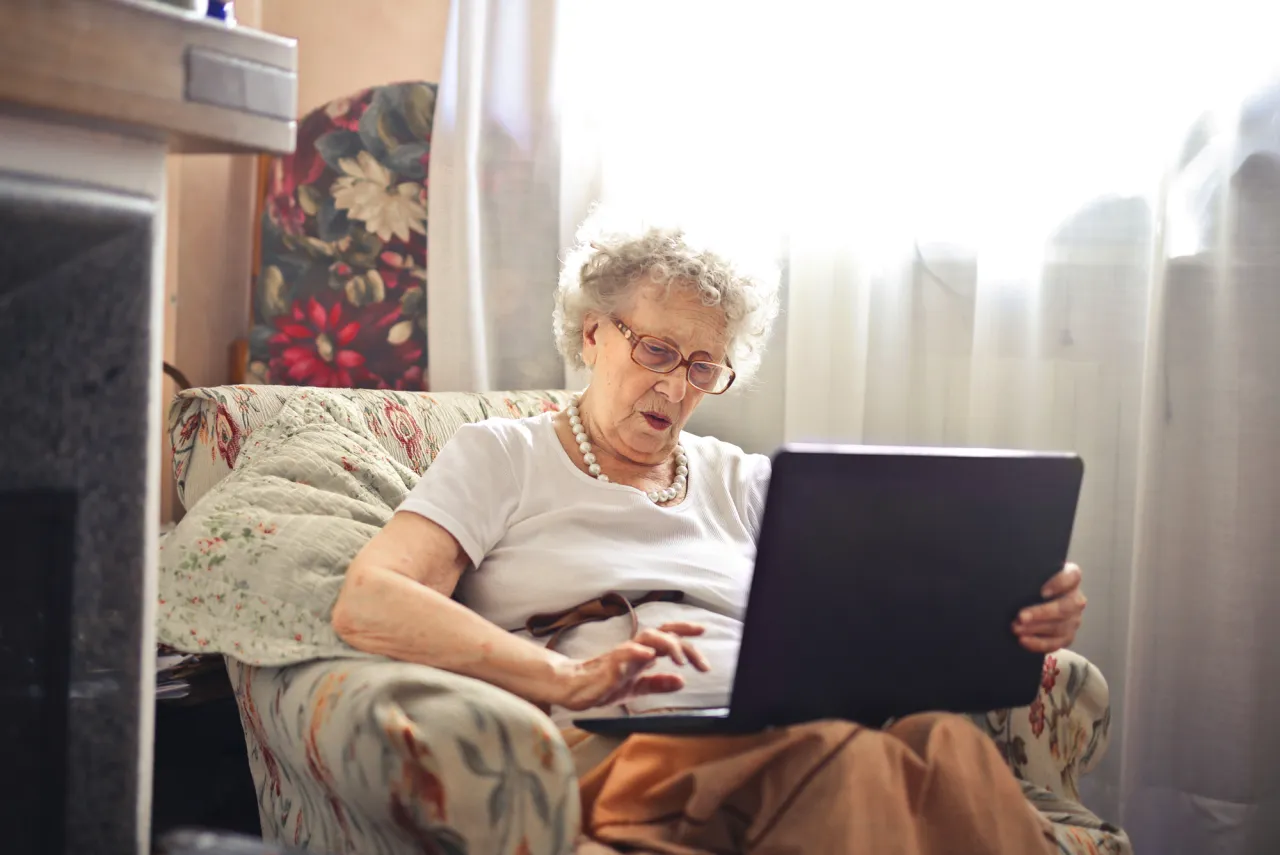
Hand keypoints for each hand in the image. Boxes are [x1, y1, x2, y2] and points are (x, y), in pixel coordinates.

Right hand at [553, 622, 710, 711]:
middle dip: (685, 641)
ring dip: (667, 645)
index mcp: (643, 653)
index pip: (668, 636)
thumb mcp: (636, 688)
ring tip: (681, 659)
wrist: (573, 688)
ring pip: (647, 637)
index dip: (685, 632)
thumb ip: (658, 684)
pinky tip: (649, 655)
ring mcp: (622, 654)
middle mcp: (635, 649)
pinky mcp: (609, 664)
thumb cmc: (602, 684)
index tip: (703, 631)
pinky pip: (624, 653)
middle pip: (663, 633)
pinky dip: (638, 651)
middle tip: (702, 662)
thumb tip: (681, 682)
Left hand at [1013, 563, 1085, 652]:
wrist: (1030, 604)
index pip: (1072, 576)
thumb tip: (1008, 577)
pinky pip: (1056, 643)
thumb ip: (1027, 575)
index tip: (1042, 592)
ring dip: (1036, 629)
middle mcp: (1075, 599)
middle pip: (1066, 606)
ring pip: (1060, 626)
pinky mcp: (1067, 636)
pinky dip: (1039, 643)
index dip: (1060, 583)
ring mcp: (1074, 619)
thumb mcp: (1030, 576)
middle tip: (1021, 616)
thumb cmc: (1029, 585)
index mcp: (1070, 578)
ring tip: (1016, 628)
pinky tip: (1023, 641)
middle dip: (1043, 613)